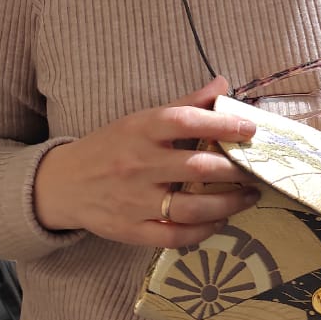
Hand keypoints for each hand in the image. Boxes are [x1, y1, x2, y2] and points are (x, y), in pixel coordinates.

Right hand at [34, 77, 258, 246]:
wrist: (63, 184)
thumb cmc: (110, 147)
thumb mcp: (141, 120)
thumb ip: (185, 104)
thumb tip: (223, 84)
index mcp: (140, 130)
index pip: (186, 122)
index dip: (222, 124)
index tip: (250, 129)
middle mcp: (138, 165)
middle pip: (196, 168)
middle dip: (235, 170)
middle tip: (257, 168)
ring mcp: (134, 201)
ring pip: (192, 207)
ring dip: (229, 203)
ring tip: (249, 196)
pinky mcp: (131, 230)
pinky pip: (175, 236)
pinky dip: (204, 231)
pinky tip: (220, 221)